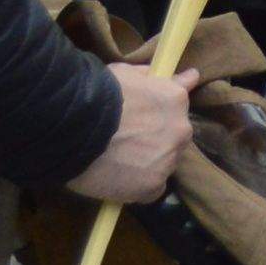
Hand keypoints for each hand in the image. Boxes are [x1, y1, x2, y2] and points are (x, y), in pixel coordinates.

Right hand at [74, 61, 195, 204]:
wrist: (74, 129)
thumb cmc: (97, 95)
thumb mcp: (128, 74)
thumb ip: (158, 78)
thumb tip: (190, 77)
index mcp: (176, 99)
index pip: (180, 108)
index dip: (162, 114)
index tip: (148, 119)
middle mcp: (180, 130)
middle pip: (173, 139)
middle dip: (156, 140)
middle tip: (127, 143)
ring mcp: (168, 160)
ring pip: (163, 164)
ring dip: (147, 164)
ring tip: (117, 163)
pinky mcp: (151, 187)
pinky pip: (151, 190)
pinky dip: (138, 188)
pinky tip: (120, 181)